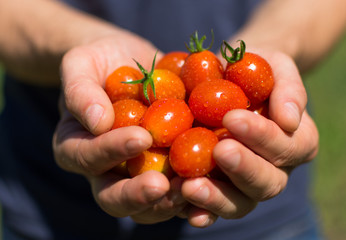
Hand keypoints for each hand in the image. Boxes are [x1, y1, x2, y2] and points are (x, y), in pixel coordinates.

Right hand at [53, 33, 186, 223]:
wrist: (132, 65)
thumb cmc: (101, 62)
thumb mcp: (82, 64)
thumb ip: (80, 91)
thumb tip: (97, 121)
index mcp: (78, 147)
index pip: (87, 157)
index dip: (111, 151)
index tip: (141, 137)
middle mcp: (106, 170)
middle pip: (113, 197)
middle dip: (136, 194)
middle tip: (161, 185)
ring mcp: (138, 174)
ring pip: (147, 206)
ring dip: (169, 203)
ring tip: (192, 189)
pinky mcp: (167, 172)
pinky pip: (178, 192)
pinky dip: (195, 195)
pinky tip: (214, 185)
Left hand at [179, 50, 318, 226]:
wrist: (229, 78)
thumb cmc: (255, 70)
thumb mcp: (276, 66)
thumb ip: (288, 88)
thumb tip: (290, 120)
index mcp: (295, 142)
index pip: (287, 147)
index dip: (263, 136)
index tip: (233, 118)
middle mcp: (274, 169)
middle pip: (267, 183)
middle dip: (244, 168)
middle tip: (220, 151)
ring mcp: (245, 184)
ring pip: (241, 203)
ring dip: (218, 197)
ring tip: (190, 186)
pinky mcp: (219, 188)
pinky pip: (212, 207)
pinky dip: (200, 210)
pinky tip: (183, 206)